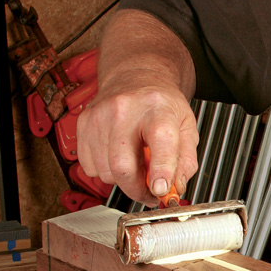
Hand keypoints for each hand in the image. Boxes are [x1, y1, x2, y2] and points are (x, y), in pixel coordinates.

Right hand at [75, 9, 199, 204]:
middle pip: (123, 165)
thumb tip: (174, 188)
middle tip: (149, 192)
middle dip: (137, 190)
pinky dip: (105, 171)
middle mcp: (125, 109)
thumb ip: (186, 161)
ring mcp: (100, 116)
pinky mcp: (83, 124)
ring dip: (122, 179)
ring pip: (106, 171)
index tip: (161, 190)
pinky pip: (90, 167)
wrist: (135, 77)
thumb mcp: (186, 127)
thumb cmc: (160, 104)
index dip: (161, 169)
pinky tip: (117, 155)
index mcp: (158, 108)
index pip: (160, 139)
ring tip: (135, 163)